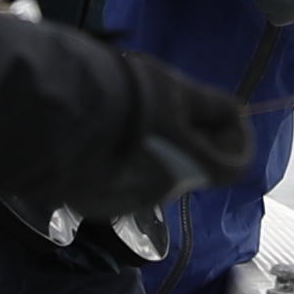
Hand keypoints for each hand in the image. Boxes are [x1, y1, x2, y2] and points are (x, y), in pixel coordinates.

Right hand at [76, 55, 257, 217]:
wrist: (58, 115)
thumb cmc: (125, 98)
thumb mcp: (173, 88)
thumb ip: (207, 104)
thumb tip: (235, 110)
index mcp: (188, 168)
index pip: (235, 164)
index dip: (234, 135)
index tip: (216, 112)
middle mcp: (161, 194)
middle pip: (190, 165)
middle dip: (186, 137)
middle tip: (164, 104)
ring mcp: (124, 203)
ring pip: (152, 174)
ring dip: (151, 149)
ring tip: (125, 113)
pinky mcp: (93, 204)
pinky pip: (119, 183)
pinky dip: (119, 163)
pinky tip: (99, 135)